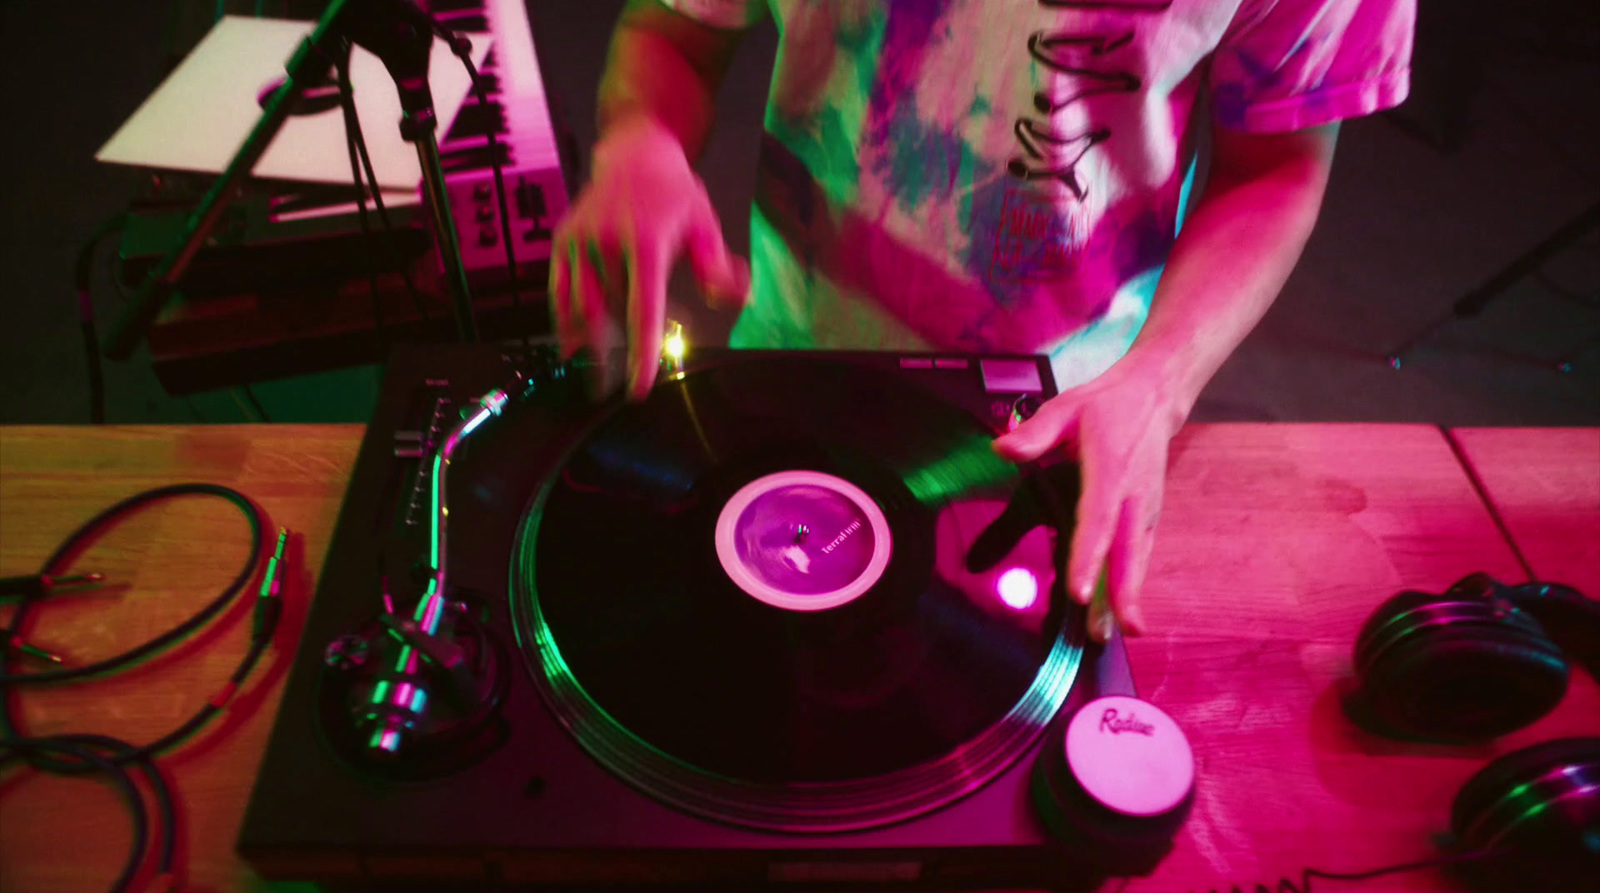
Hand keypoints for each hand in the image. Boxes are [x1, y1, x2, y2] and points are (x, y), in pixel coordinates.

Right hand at [548, 115, 749, 399]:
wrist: (634, 153)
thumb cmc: (676, 195)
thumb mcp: (705, 225)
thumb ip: (718, 267)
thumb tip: (736, 298)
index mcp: (647, 241)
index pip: (643, 310)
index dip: (640, 354)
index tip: (637, 389)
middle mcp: (608, 241)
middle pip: (608, 314)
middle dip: (611, 353)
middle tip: (612, 389)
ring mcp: (580, 239)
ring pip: (579, 307)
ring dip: (585, 344)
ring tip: (591, 376)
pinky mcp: (562, 240)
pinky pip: (560, 290)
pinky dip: (563, 321)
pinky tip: (569, 347)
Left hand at [990, 360, 1182, 641]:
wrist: (1154, 398)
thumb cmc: (1105, 407)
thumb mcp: (1067, 407)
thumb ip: (1035, 432)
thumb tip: (1001, 450)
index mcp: (1111, 470)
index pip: (1099, 519)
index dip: (1090, 557)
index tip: (1080, 591)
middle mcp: (1134, 496)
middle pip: (1127, 551)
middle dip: (1120, 594)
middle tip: (1109, 633)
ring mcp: (1146, 508)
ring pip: (1137, 559)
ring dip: (1127, 598)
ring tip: (1116, 635)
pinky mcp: (1148, 517)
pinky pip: (1138, 555)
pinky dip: (1132, 586)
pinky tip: (1120, 615)